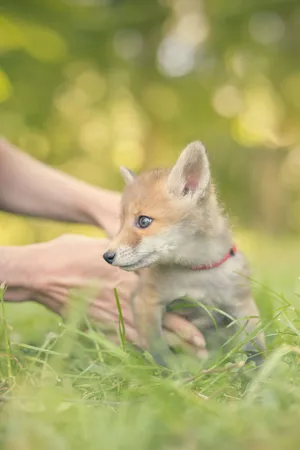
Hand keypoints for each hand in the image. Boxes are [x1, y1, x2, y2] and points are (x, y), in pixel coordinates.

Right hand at [27, 234, 206, 355]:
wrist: (44, 272)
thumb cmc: (73, 253)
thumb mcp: (107, 249)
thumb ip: (128, 259)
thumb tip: (143, 262)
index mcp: (132, 278)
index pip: (167, 303)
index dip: (185, 321)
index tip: (203, 332)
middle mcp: (128, 299)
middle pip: (162, 325)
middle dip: (183, 339)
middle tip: (203, 351)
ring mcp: (113, 314)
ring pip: (145, 337)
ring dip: (166, 349)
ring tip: (184, 360)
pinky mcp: (99, 324)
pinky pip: (123, 341)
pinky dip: (140, 349)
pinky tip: (151, 356)